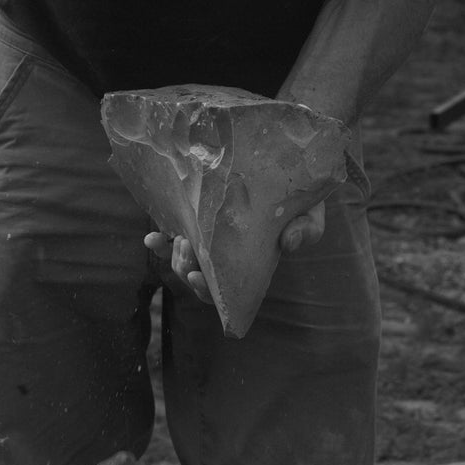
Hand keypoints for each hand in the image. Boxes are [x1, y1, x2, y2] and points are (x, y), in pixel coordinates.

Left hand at [144, 199, 327, 305]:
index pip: (225, 293)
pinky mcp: (196, 221)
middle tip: (188, 250)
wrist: (285, 171)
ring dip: (175, 256)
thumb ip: (308, 228)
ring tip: (181, 238)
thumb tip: (291, 243)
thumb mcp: (311, 211)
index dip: (207, 292)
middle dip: (186, 270)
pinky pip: (172, 239)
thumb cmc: (300, 197)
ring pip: (182, 262)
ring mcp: (209, 240)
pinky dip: (160, 243)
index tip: (197, 278)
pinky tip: (152, 238)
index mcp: (251, 264)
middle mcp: (227, 257)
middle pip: (197, 279)